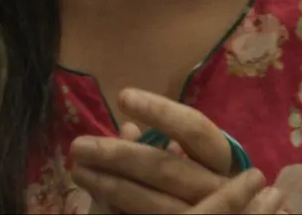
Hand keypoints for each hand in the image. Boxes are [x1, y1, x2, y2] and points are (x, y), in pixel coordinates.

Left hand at [71, 88, 283, 213]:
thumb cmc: (208, 191)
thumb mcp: (194, 165)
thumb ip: (161, 148)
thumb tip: (128, 128)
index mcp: (222, 160)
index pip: (195, 130)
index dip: (161, 112)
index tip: (124, 97)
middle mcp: (219, 186)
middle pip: (167, 168)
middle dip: (120, 155)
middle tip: (79, 145)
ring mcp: (206, 213)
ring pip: (155, 203)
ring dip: (111, 186)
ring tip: (79, 171)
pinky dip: (120, 209)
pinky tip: (96, 200)